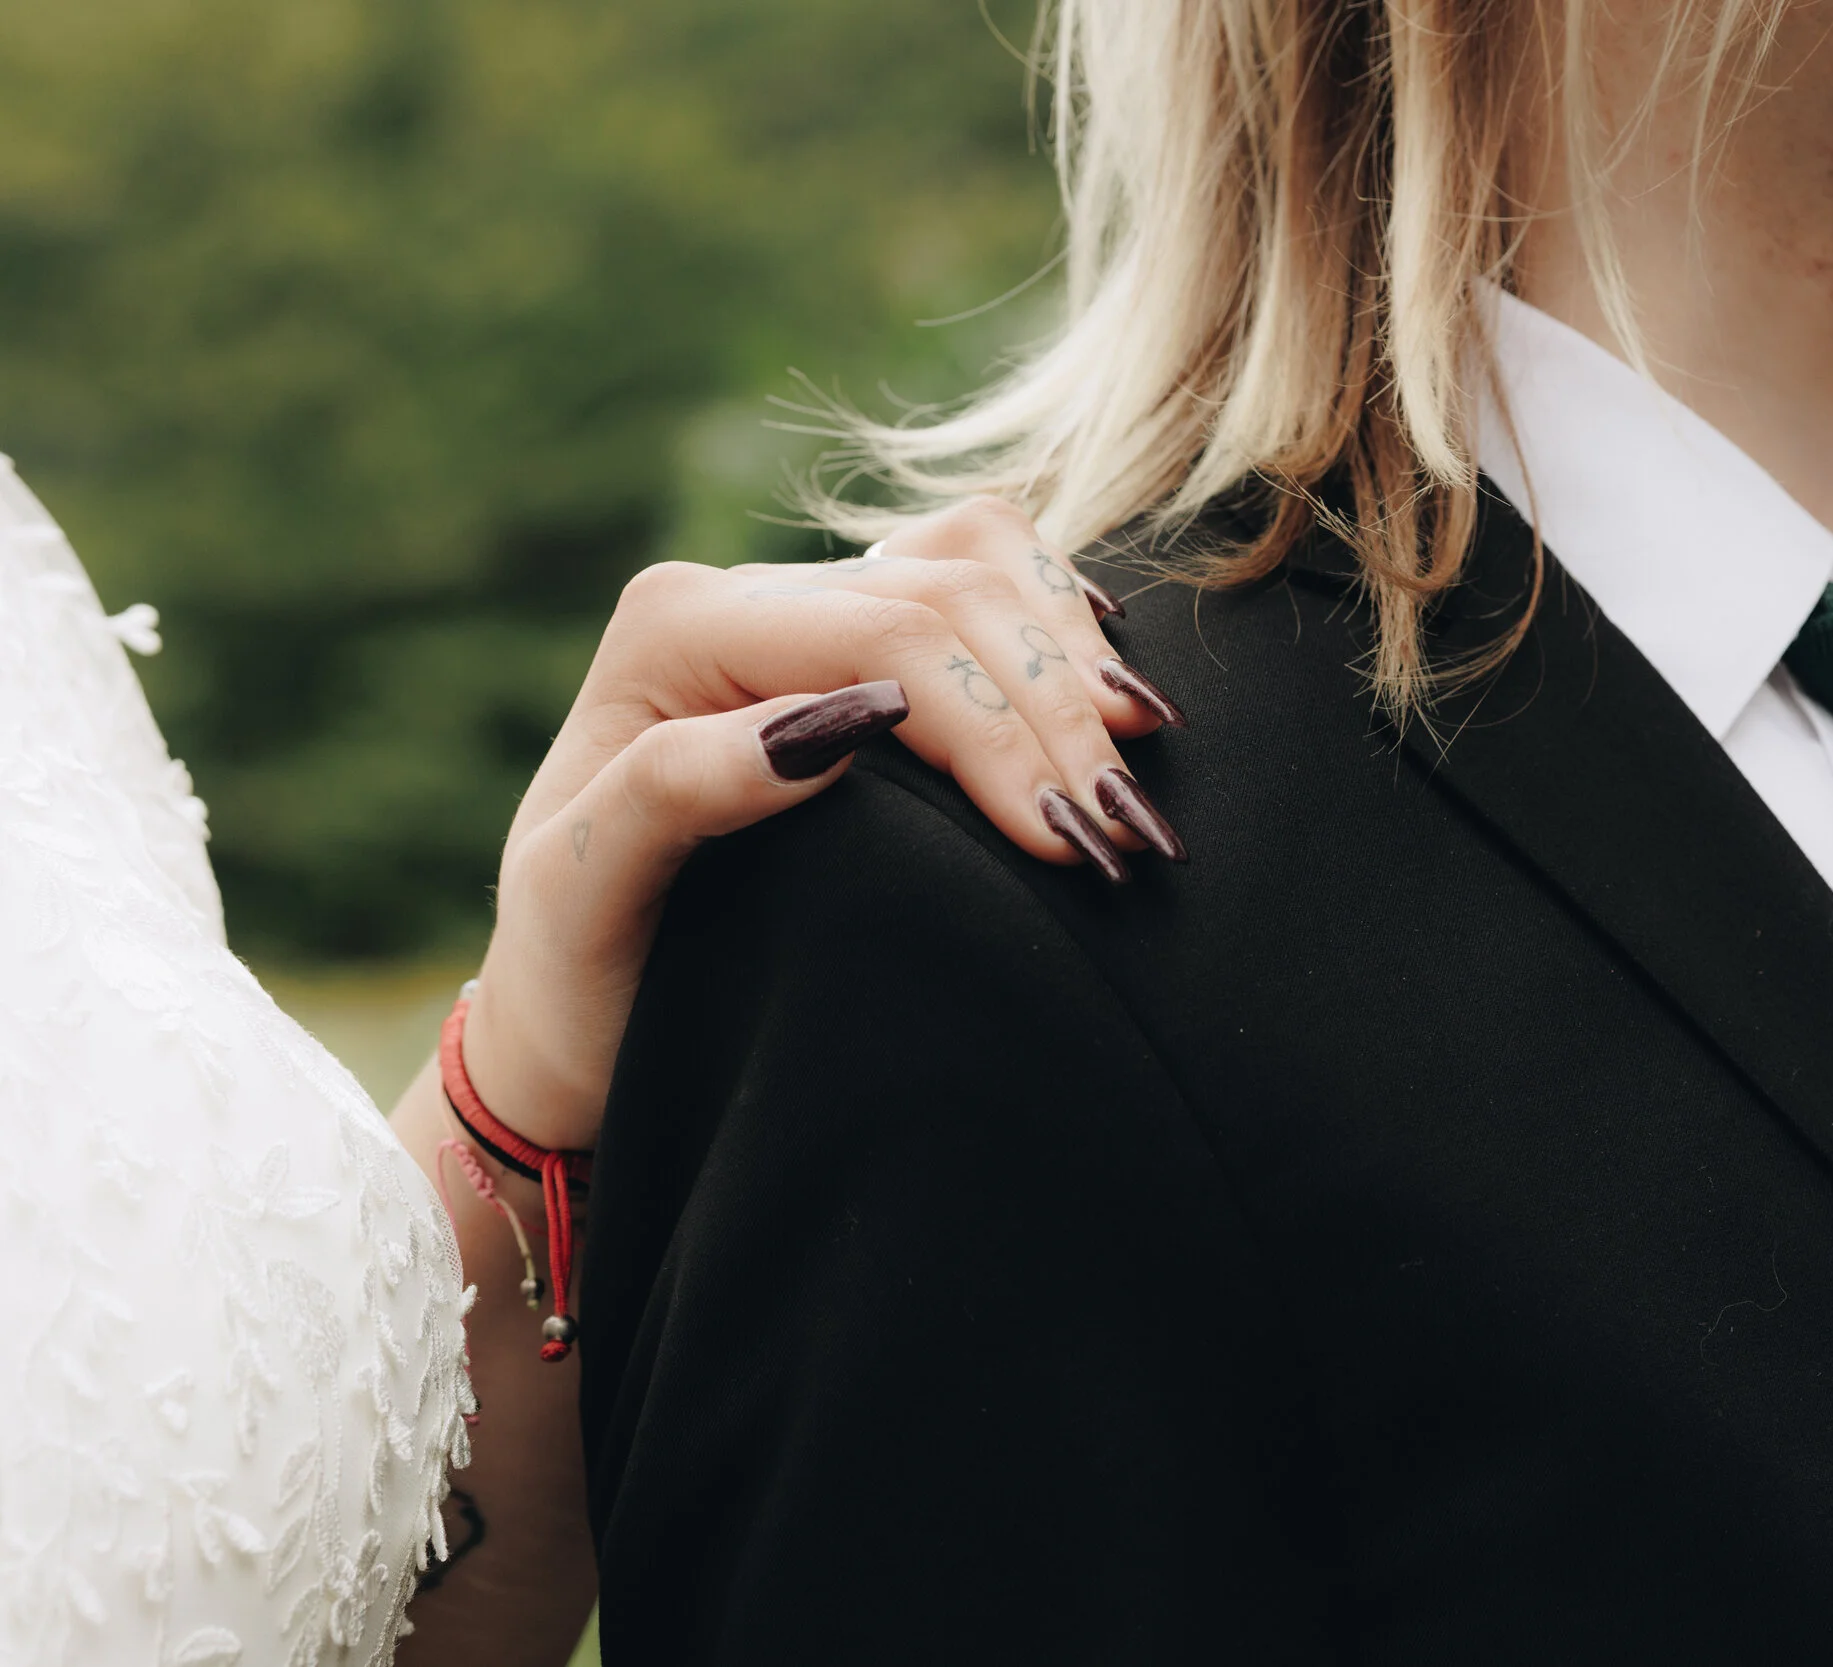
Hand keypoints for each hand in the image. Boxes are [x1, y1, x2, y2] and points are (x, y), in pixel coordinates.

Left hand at [454, 496, 1185, 1152]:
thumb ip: (679, 790)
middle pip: (947, 597)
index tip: (1066, 843)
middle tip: (1128, 835)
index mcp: (675, 628)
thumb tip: (831, 724)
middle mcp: (742, 596)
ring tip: (1141, 759)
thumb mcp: (584, 895)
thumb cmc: (576, 968)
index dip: (994, 727)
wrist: (567, 1009)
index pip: (885, 639)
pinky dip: (1054, 619)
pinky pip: (980, 578)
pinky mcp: (856, 644)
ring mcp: (806, 608)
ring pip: (978, 565)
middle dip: (1053, 708)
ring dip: (1071, 661)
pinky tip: (1105, 686)